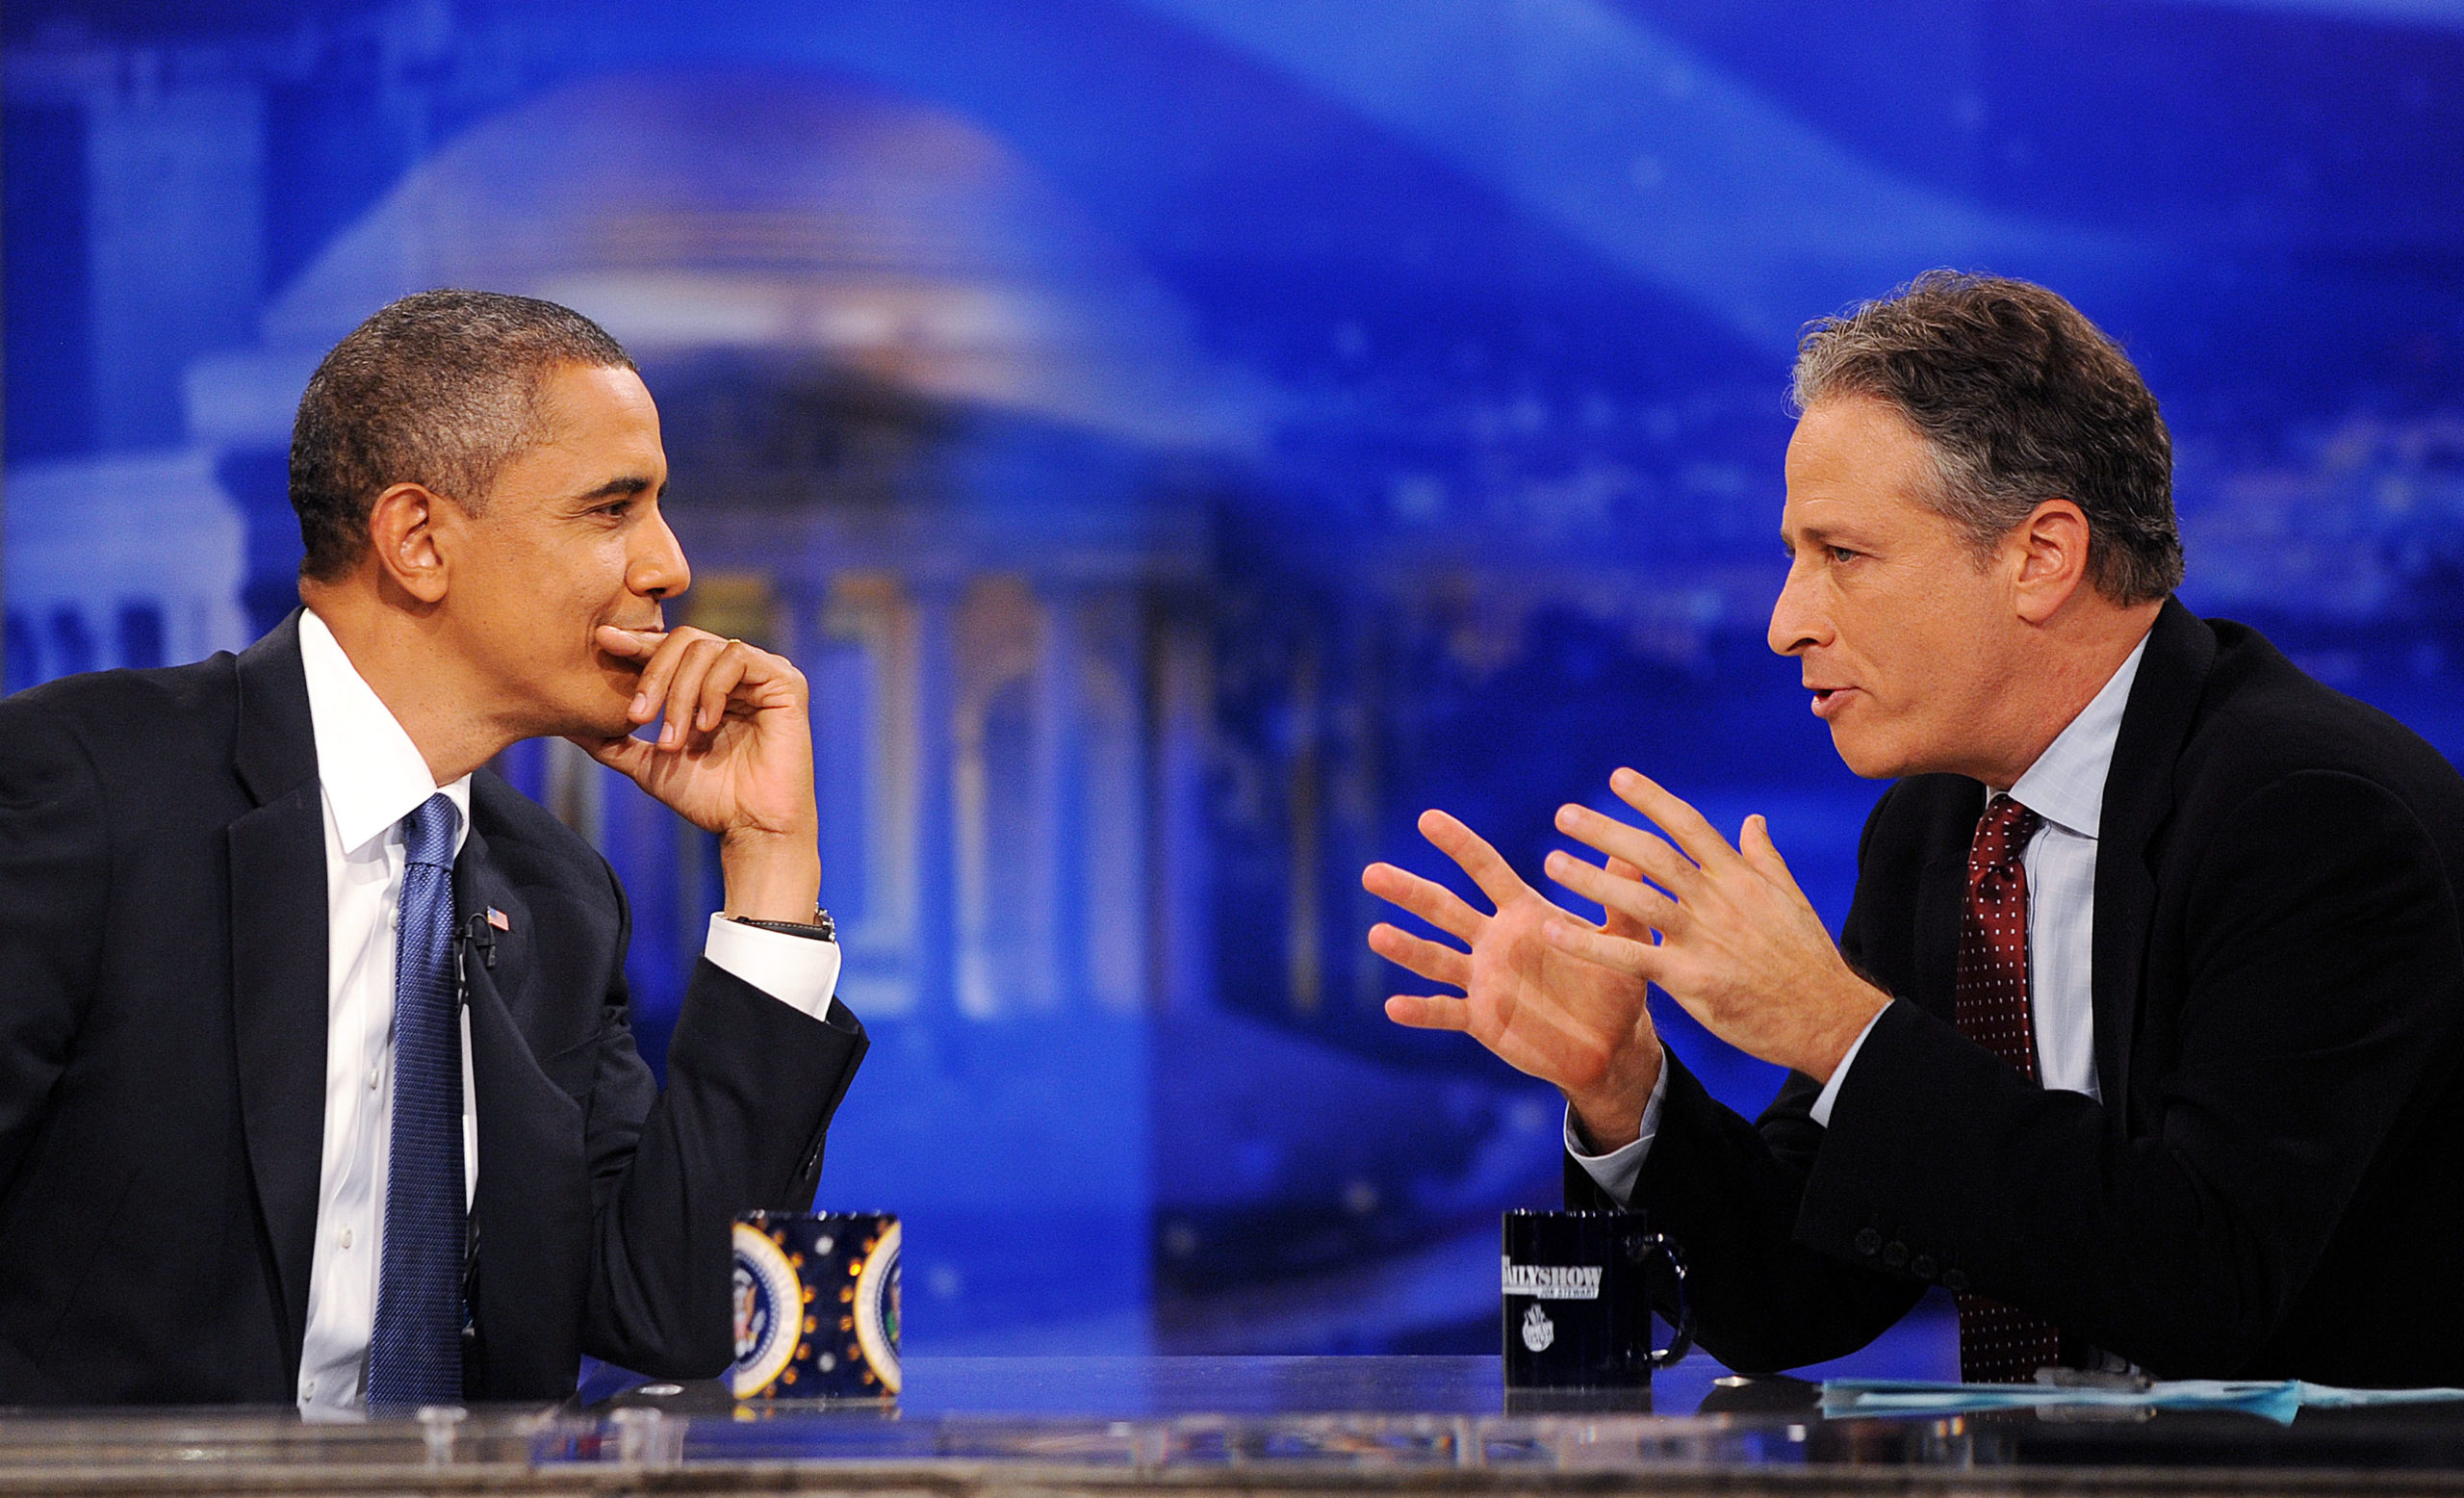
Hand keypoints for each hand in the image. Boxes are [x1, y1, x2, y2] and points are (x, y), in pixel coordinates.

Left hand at [572, 626, 820, 921]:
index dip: (637, 643)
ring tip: (675, 738)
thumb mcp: (648, 766)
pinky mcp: (785, 681)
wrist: (751, 828)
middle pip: (684, 640)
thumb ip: (613, 741)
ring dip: (681, 693)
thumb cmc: (708, 799)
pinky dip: (713, 689)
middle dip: (654, 676)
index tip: (603, 641)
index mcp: (708, 685)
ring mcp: (762, 673)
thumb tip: (565, 725)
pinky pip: (737, 658)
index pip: (669, 649)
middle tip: (638, 717)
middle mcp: (736, 673)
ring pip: (706, 648)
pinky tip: (707, 724)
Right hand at [1363, 809, 1663, 1150]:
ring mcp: (1484, 980)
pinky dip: (1421, 1011)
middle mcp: (1495, 941)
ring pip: (1436, 958)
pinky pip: (1447, 1012)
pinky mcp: (1483, 1019)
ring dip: (1407, 948)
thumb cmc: (1616, 983)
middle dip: (1409, 891)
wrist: (1611, 1044)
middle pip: (1444, 909)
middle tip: (1371, 873)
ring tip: (1376, 934)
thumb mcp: (1624, 937)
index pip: (1485, 869)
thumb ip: (1621, 897)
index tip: (1427, 818)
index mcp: (1524, 913)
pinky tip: (1393, 1006)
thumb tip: (1635, 849)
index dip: (1458, 845)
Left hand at [1541, 768, 1885, 1081]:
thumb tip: (1753, 819)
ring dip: (1590, 879)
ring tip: (1551, 862)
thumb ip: (1764, 857)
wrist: (1826, 1016)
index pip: (1688, 825)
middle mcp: (1717, 900)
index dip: (1651, 798)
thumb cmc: (1807, 958)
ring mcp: (1703, 938)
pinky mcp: (1691, 978)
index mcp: (1739, 877)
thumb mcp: (1790, 898)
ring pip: (1637, 899)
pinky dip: (1589, 943)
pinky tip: (1554, 930)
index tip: (1616, 777)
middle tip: (1564, 814)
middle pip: (1653, 855)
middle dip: (1606, 831)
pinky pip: (1630, 957)